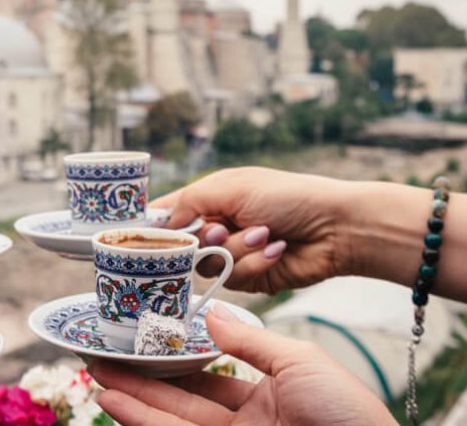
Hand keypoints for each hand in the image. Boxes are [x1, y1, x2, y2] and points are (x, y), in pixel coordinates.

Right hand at [90, 303, 393, 425]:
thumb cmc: (349, 412)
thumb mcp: (299, 360)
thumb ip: (248, 341)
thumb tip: (210, 312)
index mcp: (269, 391)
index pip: (212, 370)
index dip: (177, 356)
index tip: (145, 337)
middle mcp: (246, 419)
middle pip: (182, 395)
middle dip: (143, 377)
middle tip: (104, 355)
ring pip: (170, 417)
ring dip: (132, 398)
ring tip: (96, 376)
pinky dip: (143, 419)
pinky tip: (115, 403)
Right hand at [154, 167, 355, 293]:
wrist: (334, 228)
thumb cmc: (287, 196)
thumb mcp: (232, 187)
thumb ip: (190, 202)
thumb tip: (163, 222)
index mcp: (210, 197)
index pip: (168, 212)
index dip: (151, 225)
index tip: (132, 236)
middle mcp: (216, 225)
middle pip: (182, 246)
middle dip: (205, 238)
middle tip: (221, 230)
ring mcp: (232, 253)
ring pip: (207, 265)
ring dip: (237, 249)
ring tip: (264, 233)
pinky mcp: (249, 276)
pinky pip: (233, 279)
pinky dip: (254, 262)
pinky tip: (276, 248)